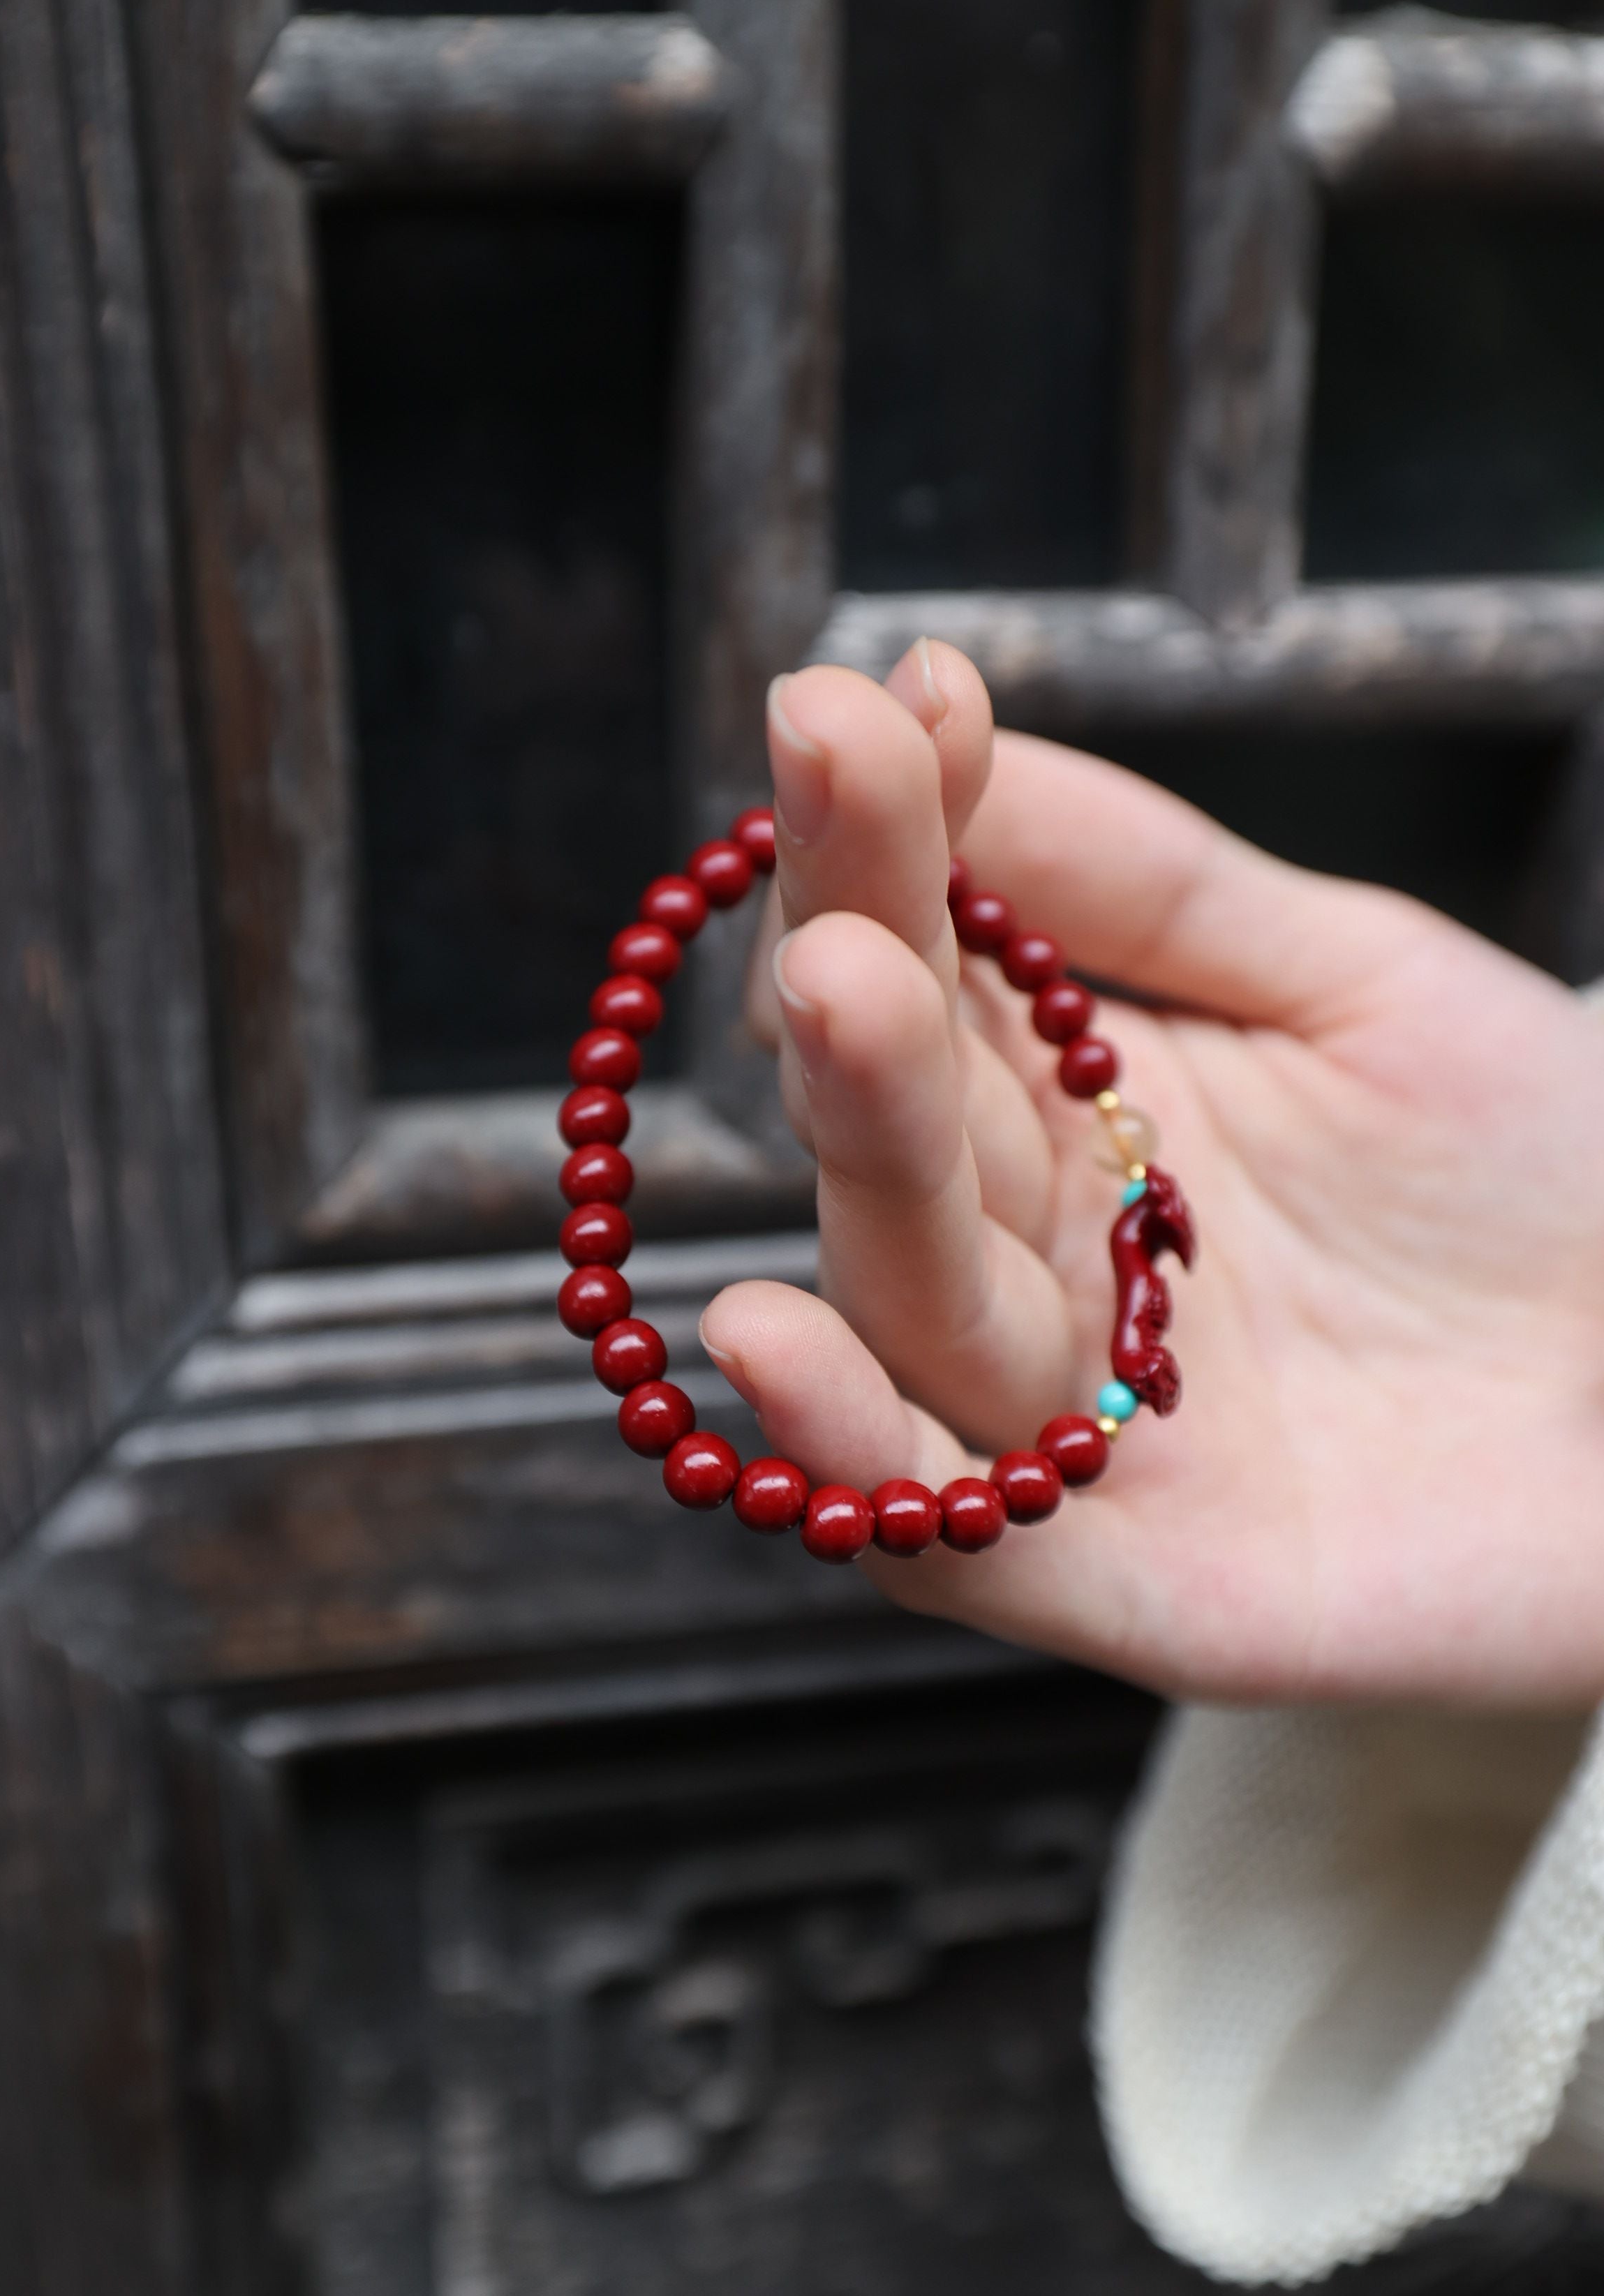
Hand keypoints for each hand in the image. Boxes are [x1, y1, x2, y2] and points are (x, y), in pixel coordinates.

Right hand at [699, 643, 1603, 1706]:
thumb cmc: (1545, 1177)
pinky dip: (857, 1462)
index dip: (887, 842)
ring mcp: (1079, 1428)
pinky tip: (770, 1341)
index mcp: (1076, 1107)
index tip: (861, 703)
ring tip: (832, 997)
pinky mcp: (1138, 1591)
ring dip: (861, 1161)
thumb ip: (1147, 879)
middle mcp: (1043, 1259)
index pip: (936, 970)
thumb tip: (932, 713)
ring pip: (917, 1307)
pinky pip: (963, 1547)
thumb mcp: (1360, 981)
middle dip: (861, 990)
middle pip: (901, 1131)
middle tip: (833, 847)